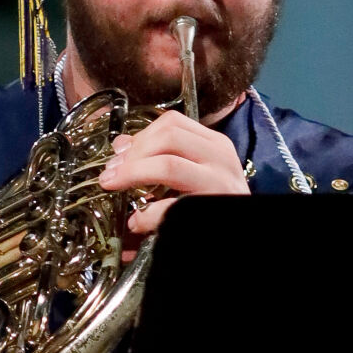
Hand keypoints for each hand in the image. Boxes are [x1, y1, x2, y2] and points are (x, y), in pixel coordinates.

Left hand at [96, 110, 247, 253]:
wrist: (242, 229)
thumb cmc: (215, 200)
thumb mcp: (194, 172)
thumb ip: (161, 155)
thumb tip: (121, 144)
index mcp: (214, 144)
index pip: (173, 123)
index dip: (140, 135)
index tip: (121, 154)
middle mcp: (220, 157)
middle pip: (168, 137)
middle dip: (132, 153)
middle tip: (111, 173)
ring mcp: (219, 183)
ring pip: (168, 165)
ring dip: (133, 174)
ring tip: (114, 187)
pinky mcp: (211, 209)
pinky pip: (171, 207)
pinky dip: (147, 214)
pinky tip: (137, 222)